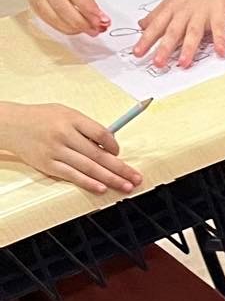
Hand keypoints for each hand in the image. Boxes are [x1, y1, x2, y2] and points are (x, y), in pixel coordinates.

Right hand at [0, 102, 139, 193]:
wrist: (12, 125)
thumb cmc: (42, 118)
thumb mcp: (63, 113)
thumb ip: (85, 127)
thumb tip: (109, 146)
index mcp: (70, 118)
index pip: (100, 134)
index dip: (114, 146)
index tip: (119, 153)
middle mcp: (64, 134)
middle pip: (99, 155)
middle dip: (121, 168)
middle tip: (136, 178)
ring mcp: (56, 151)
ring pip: (89, 168)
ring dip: (111, 179)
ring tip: (126, 186)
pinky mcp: (49, 165)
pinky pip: (72, 176)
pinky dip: (89, 183)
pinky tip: (102, 188)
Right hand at [14, 0, 108, 35]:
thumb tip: (101, 18)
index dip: (89, 8)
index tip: (102, 19)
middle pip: (64, 8)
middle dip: (84, 22)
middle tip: (98, 28)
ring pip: (58, 19)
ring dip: (78, 29)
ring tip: (92, 30)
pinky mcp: (36, 10)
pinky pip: (54, 25)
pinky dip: (69, 29)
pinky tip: (79, 29)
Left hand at [133, 0, 224, 69]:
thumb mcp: (170, 1)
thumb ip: (157, 16)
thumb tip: (141, 26)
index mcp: (171, 11)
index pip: (156, 27)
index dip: (146, 40)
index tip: (137, 53)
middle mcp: (184, 13)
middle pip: (172, 32)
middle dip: (164, 48)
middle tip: (157, 64)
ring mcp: (201, 14)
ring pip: (192, 32)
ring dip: (188, 48)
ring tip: (183, 63)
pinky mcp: (218, 14)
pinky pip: (218, 28)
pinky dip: (220, 40)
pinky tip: (220, 52)